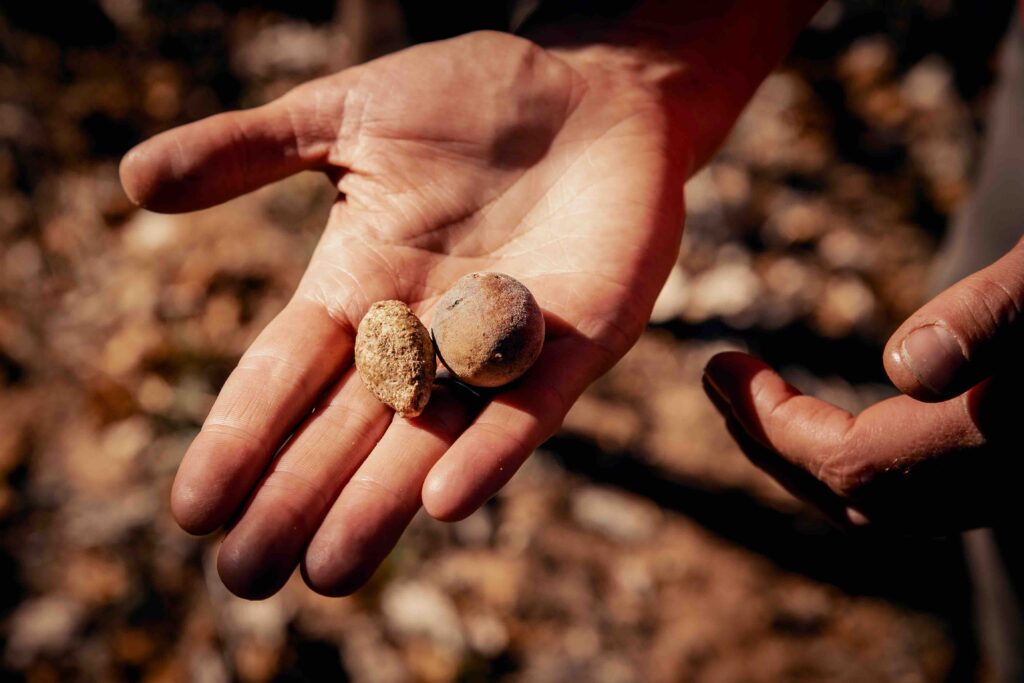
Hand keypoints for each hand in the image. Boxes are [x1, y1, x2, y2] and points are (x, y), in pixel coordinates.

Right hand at [122, 31, 692, 597]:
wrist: (591, 88)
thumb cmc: (470, 96)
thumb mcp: (346, 116)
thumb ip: (249, 150)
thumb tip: (130, 183)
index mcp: (360, 288)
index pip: (286, 374)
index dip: (240, 438)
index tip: (193, 508)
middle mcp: (422, 333)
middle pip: (347, 429)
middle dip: (298, 499)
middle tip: (247, 577)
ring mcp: (499, 345)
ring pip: (429, 440)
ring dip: (379, 506)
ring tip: (327, 571)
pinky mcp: (577, 342)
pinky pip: (529, 409)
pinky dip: (490, 453)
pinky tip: (443, 502)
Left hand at [703, 237, 1023, 533]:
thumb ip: (994, 314)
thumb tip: (908, 370)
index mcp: (1003, 441)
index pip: (858, 465)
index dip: (776, 426)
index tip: (720, 367)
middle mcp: (1009, 481)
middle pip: (865, 501)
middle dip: (776, 448)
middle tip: (718, 390)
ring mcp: (1012, 483)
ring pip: (894, 506)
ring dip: (810, 462)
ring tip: (751, 408)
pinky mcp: (1011, 470)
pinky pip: (922, 491)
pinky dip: (859, 463)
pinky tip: (830, 421)